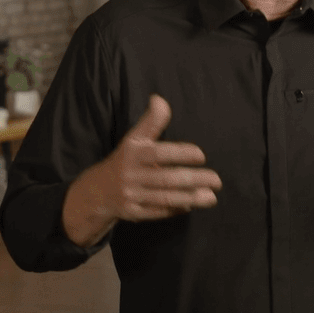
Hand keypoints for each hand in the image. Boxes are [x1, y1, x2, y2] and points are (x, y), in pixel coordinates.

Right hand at [98, 94, 222, 220]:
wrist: (97, 191)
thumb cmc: (124, 161)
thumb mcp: (133, 139)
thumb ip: (151, 122)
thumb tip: (159, 99)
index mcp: (133, 154)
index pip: (159, 153)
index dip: (181, 153)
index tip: (201, 156)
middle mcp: (131, 175)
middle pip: (166, 179)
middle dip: (194, 180)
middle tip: (216, 180)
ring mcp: (131, 196)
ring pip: (164, 198)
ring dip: (191, 198)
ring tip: (211, 197)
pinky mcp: (132, 213)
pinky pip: (158, 212)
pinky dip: (175, 209)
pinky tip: (191, 205)